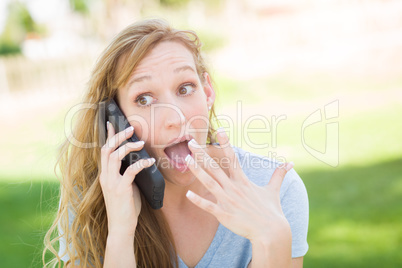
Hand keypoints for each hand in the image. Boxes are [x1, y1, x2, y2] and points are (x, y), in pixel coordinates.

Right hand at [100, 122, 154, 237]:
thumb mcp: (124, 186)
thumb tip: (137, 161)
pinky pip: (130, 170)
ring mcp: (112, 182)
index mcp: (105, 174)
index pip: (104, 150)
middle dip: (118, 136)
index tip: (111, 122)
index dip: (107, 136)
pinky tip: (150, 161)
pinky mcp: (121, 189)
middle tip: (130, 128)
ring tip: (140, 142)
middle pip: (107, 149)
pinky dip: (141, 163)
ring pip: (115, 156)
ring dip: (128, 146)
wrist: (121, 227)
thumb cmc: (125, 207)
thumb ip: (126, 174)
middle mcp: (105, 176)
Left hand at [184, 129, 292, 242]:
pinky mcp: (225, 214)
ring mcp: (228, 200)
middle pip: (215, 167)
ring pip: (209, 182)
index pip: (233, 158)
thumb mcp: (274, 190)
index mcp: (243, 181)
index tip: (219, 131)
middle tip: (191, 142)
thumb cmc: (272, 211)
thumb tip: (290, 163)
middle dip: (202, 154)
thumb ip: (279, 174)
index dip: (225, 144)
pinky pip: (209, 206)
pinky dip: (198, 200)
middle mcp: (234, 188)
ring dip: (197, 170)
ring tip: (186, 159)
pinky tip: (188, 193)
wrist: (272, 232)